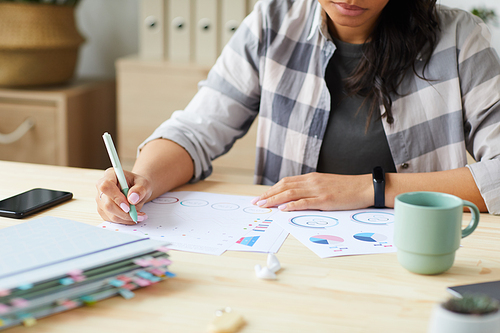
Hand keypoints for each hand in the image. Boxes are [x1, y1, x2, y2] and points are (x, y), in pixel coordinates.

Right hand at [96, 168, 151, 223]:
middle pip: (107, 203)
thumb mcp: (144, 184)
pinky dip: (124, 220)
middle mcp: (101, 187)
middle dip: (124, 212)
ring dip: (126, 217)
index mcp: (110, 175)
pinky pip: (112, 219)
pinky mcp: (103, 210)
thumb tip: (132, 199)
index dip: (116, 197)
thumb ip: (140, 189)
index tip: (128, 206)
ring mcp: (101, 199)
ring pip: (110, 213)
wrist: (137, 191)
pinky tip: (133, 216)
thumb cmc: (139, 185)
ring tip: (140, 215)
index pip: (106, 186)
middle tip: (138, 214)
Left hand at [253, 172, 373, 210]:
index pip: (286, 182)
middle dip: (268, 195)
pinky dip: (292, 205)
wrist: (365, 187)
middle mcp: (312, 182)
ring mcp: (318, 190)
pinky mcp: (325, 200)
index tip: (261, 197)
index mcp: (312, 178)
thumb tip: (297, 197)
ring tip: (263, 205)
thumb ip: (312, 189)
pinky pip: (305, 202)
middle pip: (284, 187)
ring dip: (274, 200)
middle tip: (255, 202)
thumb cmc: (348, 188)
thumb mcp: (326, 185)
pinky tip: (282, 209)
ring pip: (290, 193)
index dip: (272, 189)